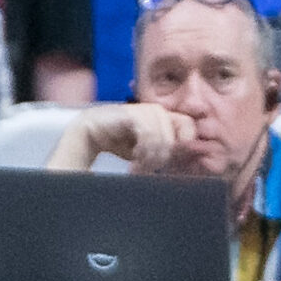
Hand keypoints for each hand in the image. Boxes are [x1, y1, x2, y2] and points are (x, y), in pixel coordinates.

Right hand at [64, 101, 195, 170]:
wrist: (90, 133)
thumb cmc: (121, 142)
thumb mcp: (147, 150)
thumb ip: (165, 151)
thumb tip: (185, 159)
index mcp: (166, 117)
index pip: (189, 128)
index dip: (184, 146)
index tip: (169, 165)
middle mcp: (159, 111)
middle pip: (177, 138)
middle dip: (162, 159)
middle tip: (146, 171)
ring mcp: (146, 110)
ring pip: (163, 138)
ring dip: (151, 159)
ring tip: (137, 169)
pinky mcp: (132, 114)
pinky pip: (148, 134)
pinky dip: (143, 152)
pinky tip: (133, 161)